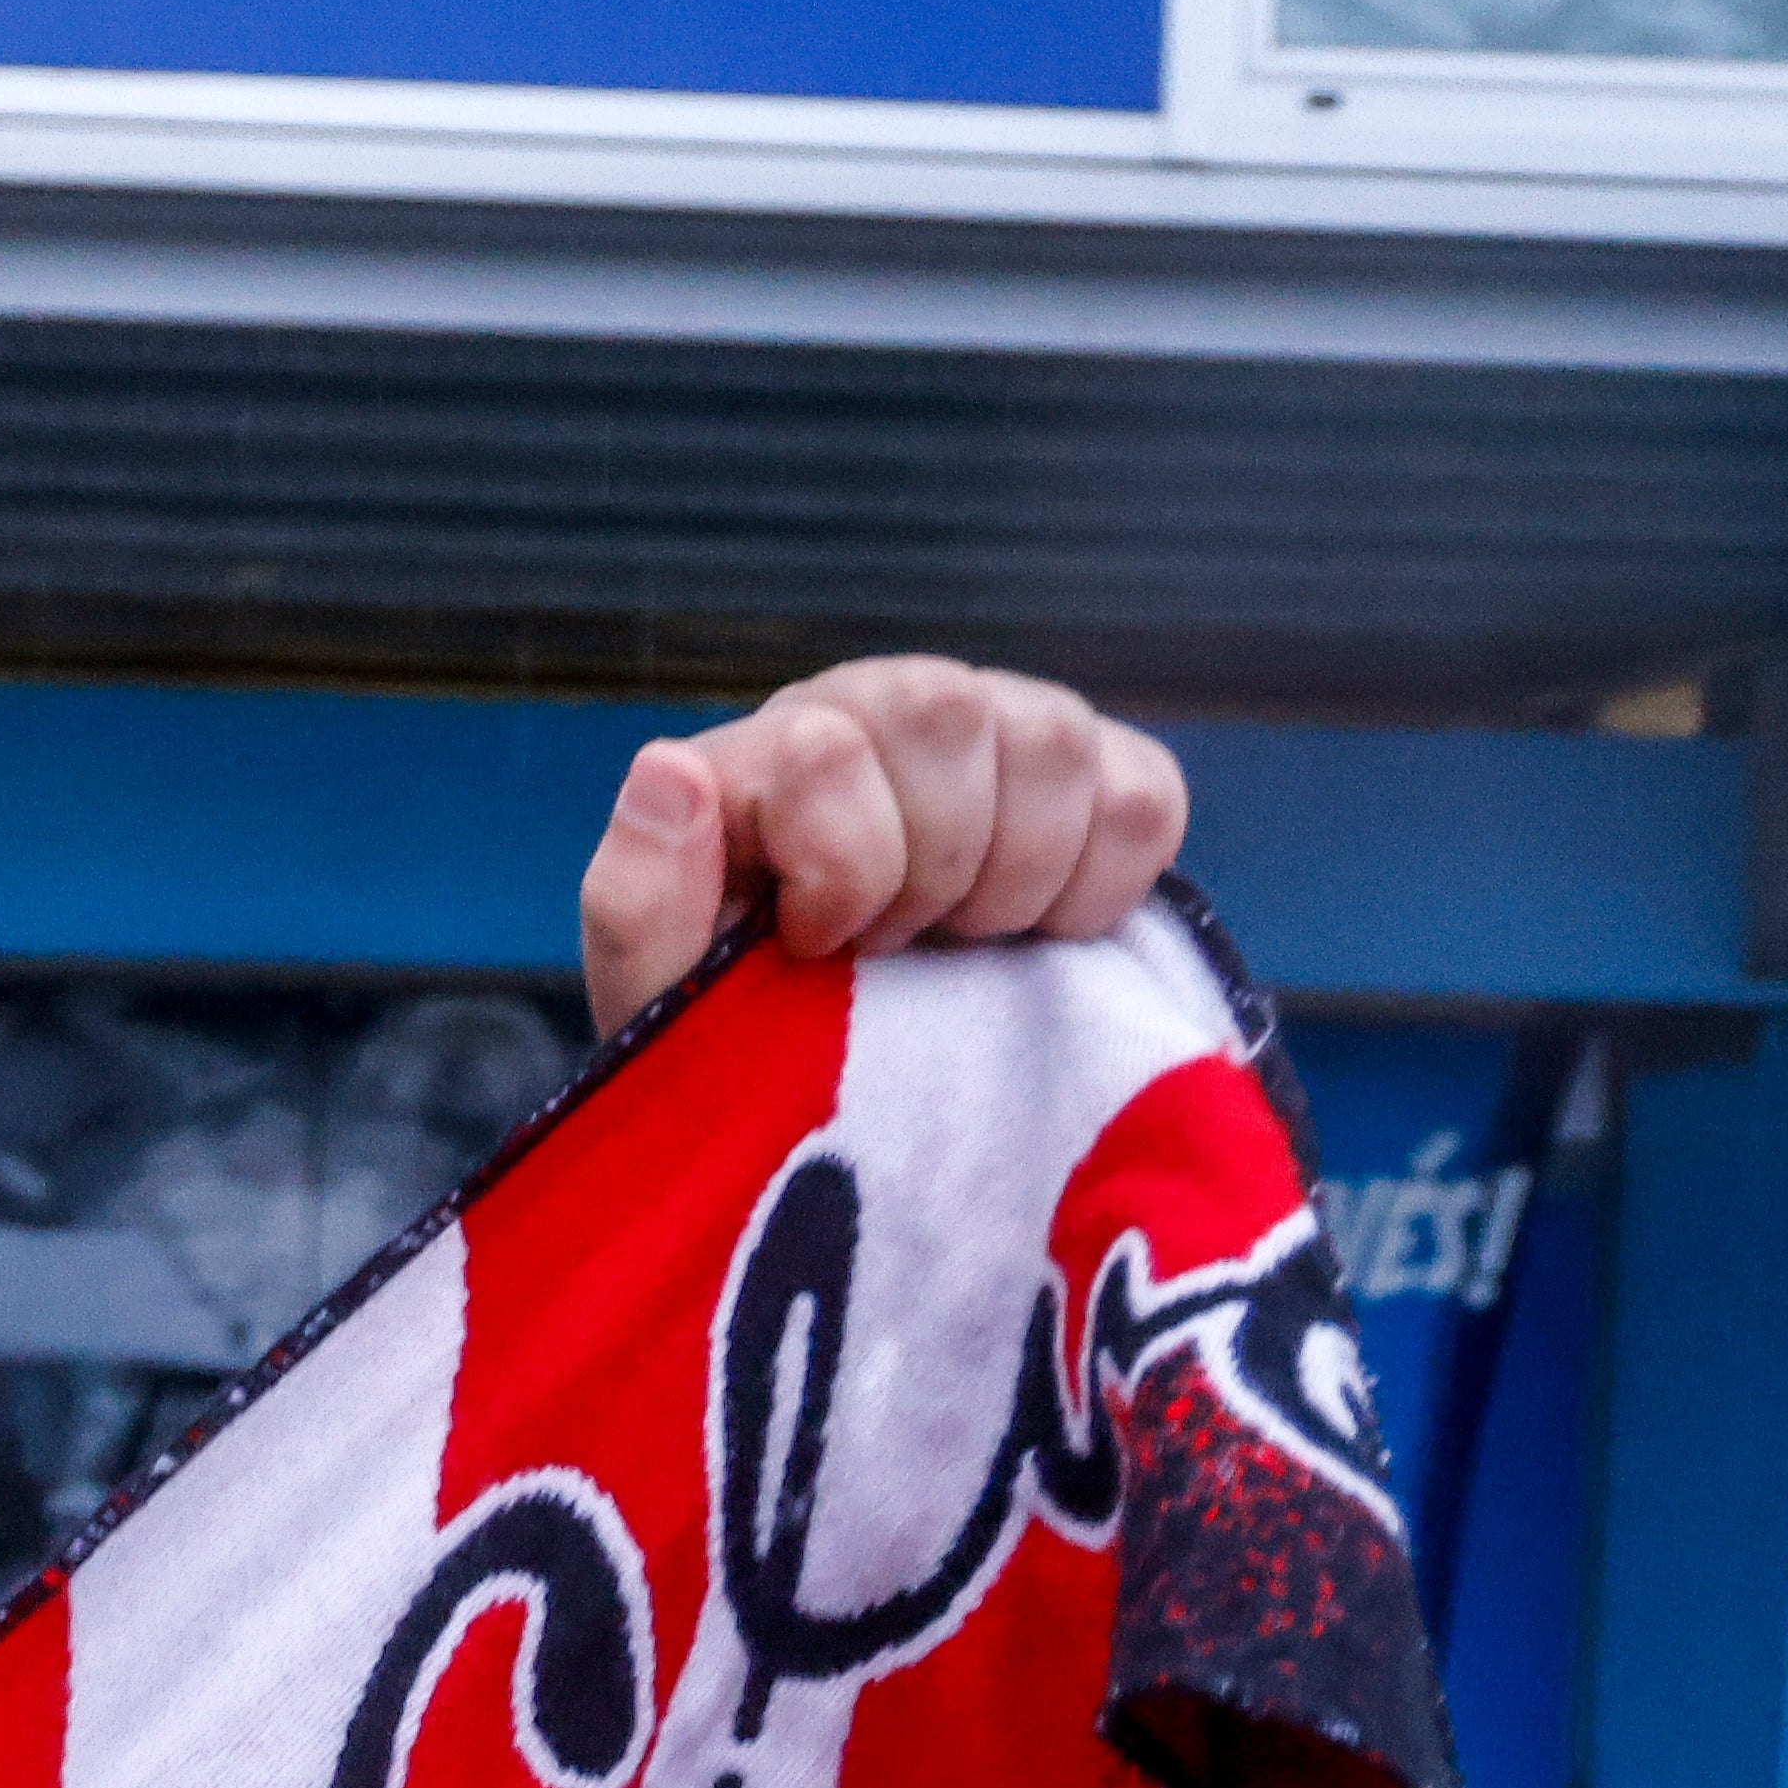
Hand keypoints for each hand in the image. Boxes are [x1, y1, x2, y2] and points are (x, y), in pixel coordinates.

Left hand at [577, 658, 1188, 1034]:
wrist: (839, 1081)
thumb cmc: (737, 1030)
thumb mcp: (661, 1001)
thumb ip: (643, 898)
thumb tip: (669, 770)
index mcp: (767, 751)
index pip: (826, 750)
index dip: (841, 874)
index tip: (820, 949)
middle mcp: (879, 706)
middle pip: (948, 710)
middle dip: (932, 866)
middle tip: (901, 947)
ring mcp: (995, 728)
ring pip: (1056, 740)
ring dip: (1016, 876)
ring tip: (964, 945)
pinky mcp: (1097, 776)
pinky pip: (1143, 795)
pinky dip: (1102, 886)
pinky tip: (1038, 935)